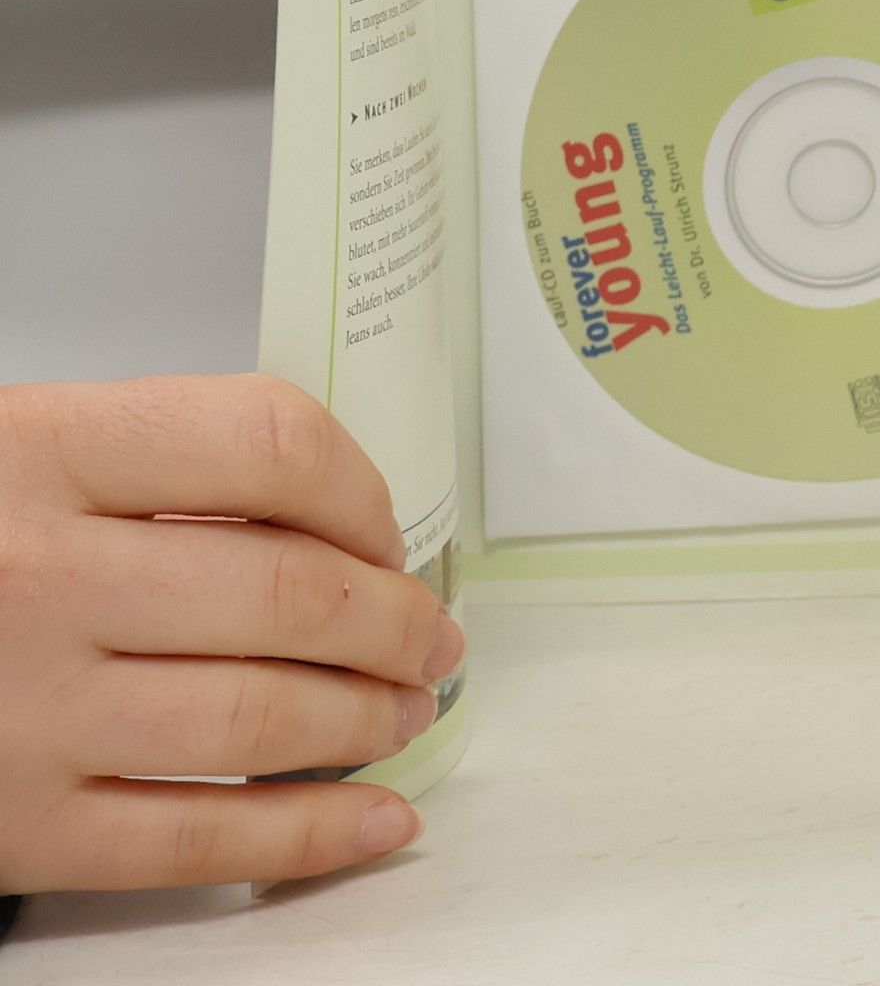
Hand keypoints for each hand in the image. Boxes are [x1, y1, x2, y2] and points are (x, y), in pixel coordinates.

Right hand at [0, 374, 463, 892]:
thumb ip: (165, 463)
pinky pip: (194, 844)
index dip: (361, 491)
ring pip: (259, 722)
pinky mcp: (12, 828)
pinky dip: (310, 834)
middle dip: (394, 623)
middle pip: (287, 596)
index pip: (270, 444)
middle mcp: (39, 579)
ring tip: (405, 708)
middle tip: (429, 634)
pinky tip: (374, 819)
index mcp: (48, 452)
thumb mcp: (26, 447)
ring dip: (368, 720)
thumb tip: (332, 518)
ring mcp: (24, 712)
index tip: (386, 530)